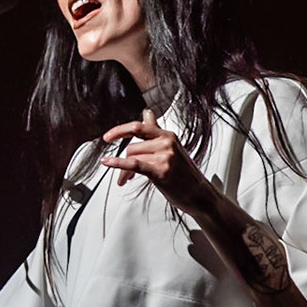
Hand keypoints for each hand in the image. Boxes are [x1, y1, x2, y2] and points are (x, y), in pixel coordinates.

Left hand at [100, 108, 217, 213]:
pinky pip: (133, 163)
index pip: (139, 127)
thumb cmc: (185, 174)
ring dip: (124, 171)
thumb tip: (147, 112)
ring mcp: (165, 156)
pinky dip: (118, 163)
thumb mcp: (171, 147)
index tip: (108, 137)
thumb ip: (155, 130)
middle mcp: (167, 143)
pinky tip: (108, 162)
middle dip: (124, 160)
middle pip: (132, 146)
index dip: (120, 130)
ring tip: (127, 179)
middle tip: (124, 173)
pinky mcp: (161, 171)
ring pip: (131, 157)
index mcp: (168, 136)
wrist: (199, 195)